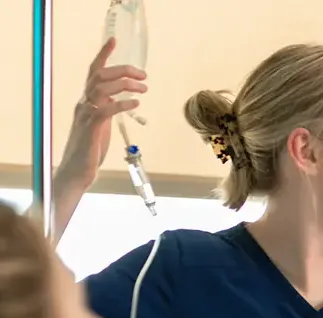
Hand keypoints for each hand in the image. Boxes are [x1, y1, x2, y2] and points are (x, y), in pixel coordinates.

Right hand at [54, 38, 147, 192]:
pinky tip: (136, 102)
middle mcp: (84, 104)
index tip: (114, 40)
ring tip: (144, 88)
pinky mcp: (91, 129)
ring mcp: (86, 115)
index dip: (103, 54)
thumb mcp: (101, 123)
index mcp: (87, 100)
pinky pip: (106, 109)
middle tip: (144, 75)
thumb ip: (108, 108)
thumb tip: (124, 98)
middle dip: (122, 70)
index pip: (93, 71)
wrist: (78, 171)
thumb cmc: (91, 148)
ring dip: (125, 85)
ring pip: (101, 88)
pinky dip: (122, 102)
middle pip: (99, 75)